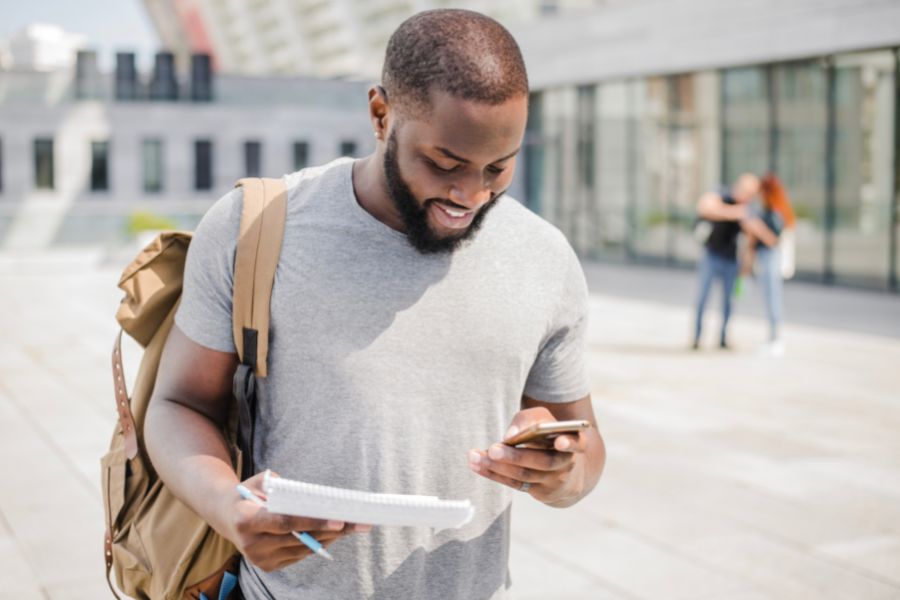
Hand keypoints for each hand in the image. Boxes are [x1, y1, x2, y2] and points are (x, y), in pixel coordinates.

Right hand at [224, 471, 371, 571]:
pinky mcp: (267, 567)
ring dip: (328, 539)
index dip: (313, 522)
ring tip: (351, 527)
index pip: (286, 523)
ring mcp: (259, 559)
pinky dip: (316, 544)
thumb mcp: (260, 481)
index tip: (339, 521)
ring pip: (302, 550)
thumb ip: (283, 487)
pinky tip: (334, 534)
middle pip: (299, 539)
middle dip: (331, 531)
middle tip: (357, 522)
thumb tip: (315, 497)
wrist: (225, 516)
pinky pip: (298, 556)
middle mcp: (251, 544)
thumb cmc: (249, 493)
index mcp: (246, 521)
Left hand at [468, 407, 587, 506]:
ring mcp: (553, 481)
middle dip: (516, 456)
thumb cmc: (548, 436)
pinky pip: (515, 484)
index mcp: (574, 441)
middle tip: (493, 449)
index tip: (559, 441)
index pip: (577, 443)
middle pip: (542, 461)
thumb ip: (528, 420)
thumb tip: (509, 436)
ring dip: (497, 467)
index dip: (569, 442)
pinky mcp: (540, 492)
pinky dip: (494, 474)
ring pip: (524, 475)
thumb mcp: (543, 420)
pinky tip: (477, 465)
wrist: (566, 470)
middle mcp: (566, 463)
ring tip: (474, 457)